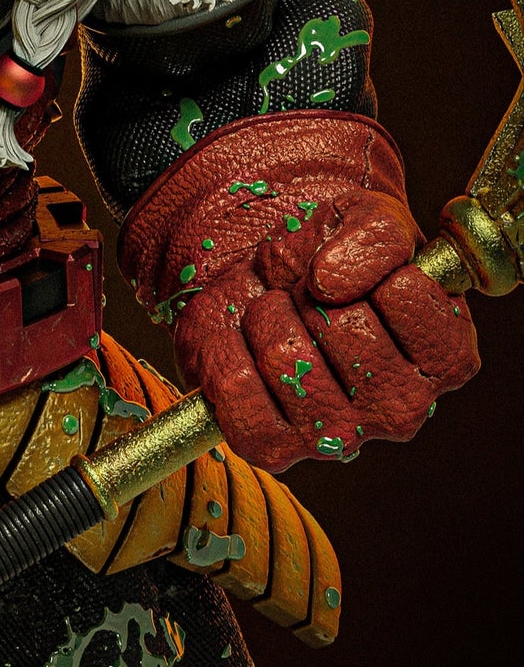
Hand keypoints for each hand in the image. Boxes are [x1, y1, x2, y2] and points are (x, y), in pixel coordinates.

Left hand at [121, 113, 478, 471]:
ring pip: (285, 357)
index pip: (404, 294)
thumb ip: (375, 238)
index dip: (359, 264)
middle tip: (301, 296)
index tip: (346, 271)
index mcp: (445, 358)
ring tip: (272, 316)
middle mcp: (402, 409)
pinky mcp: (275, 446)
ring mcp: (339, 436)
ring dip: (263, 315)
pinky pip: (235, 391)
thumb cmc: (326, 256)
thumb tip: (332, 281)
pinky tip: (239, 342)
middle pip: (343, 327)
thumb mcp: (366, 220)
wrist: (258, 276)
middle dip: (306, 292)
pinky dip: (222, 349)